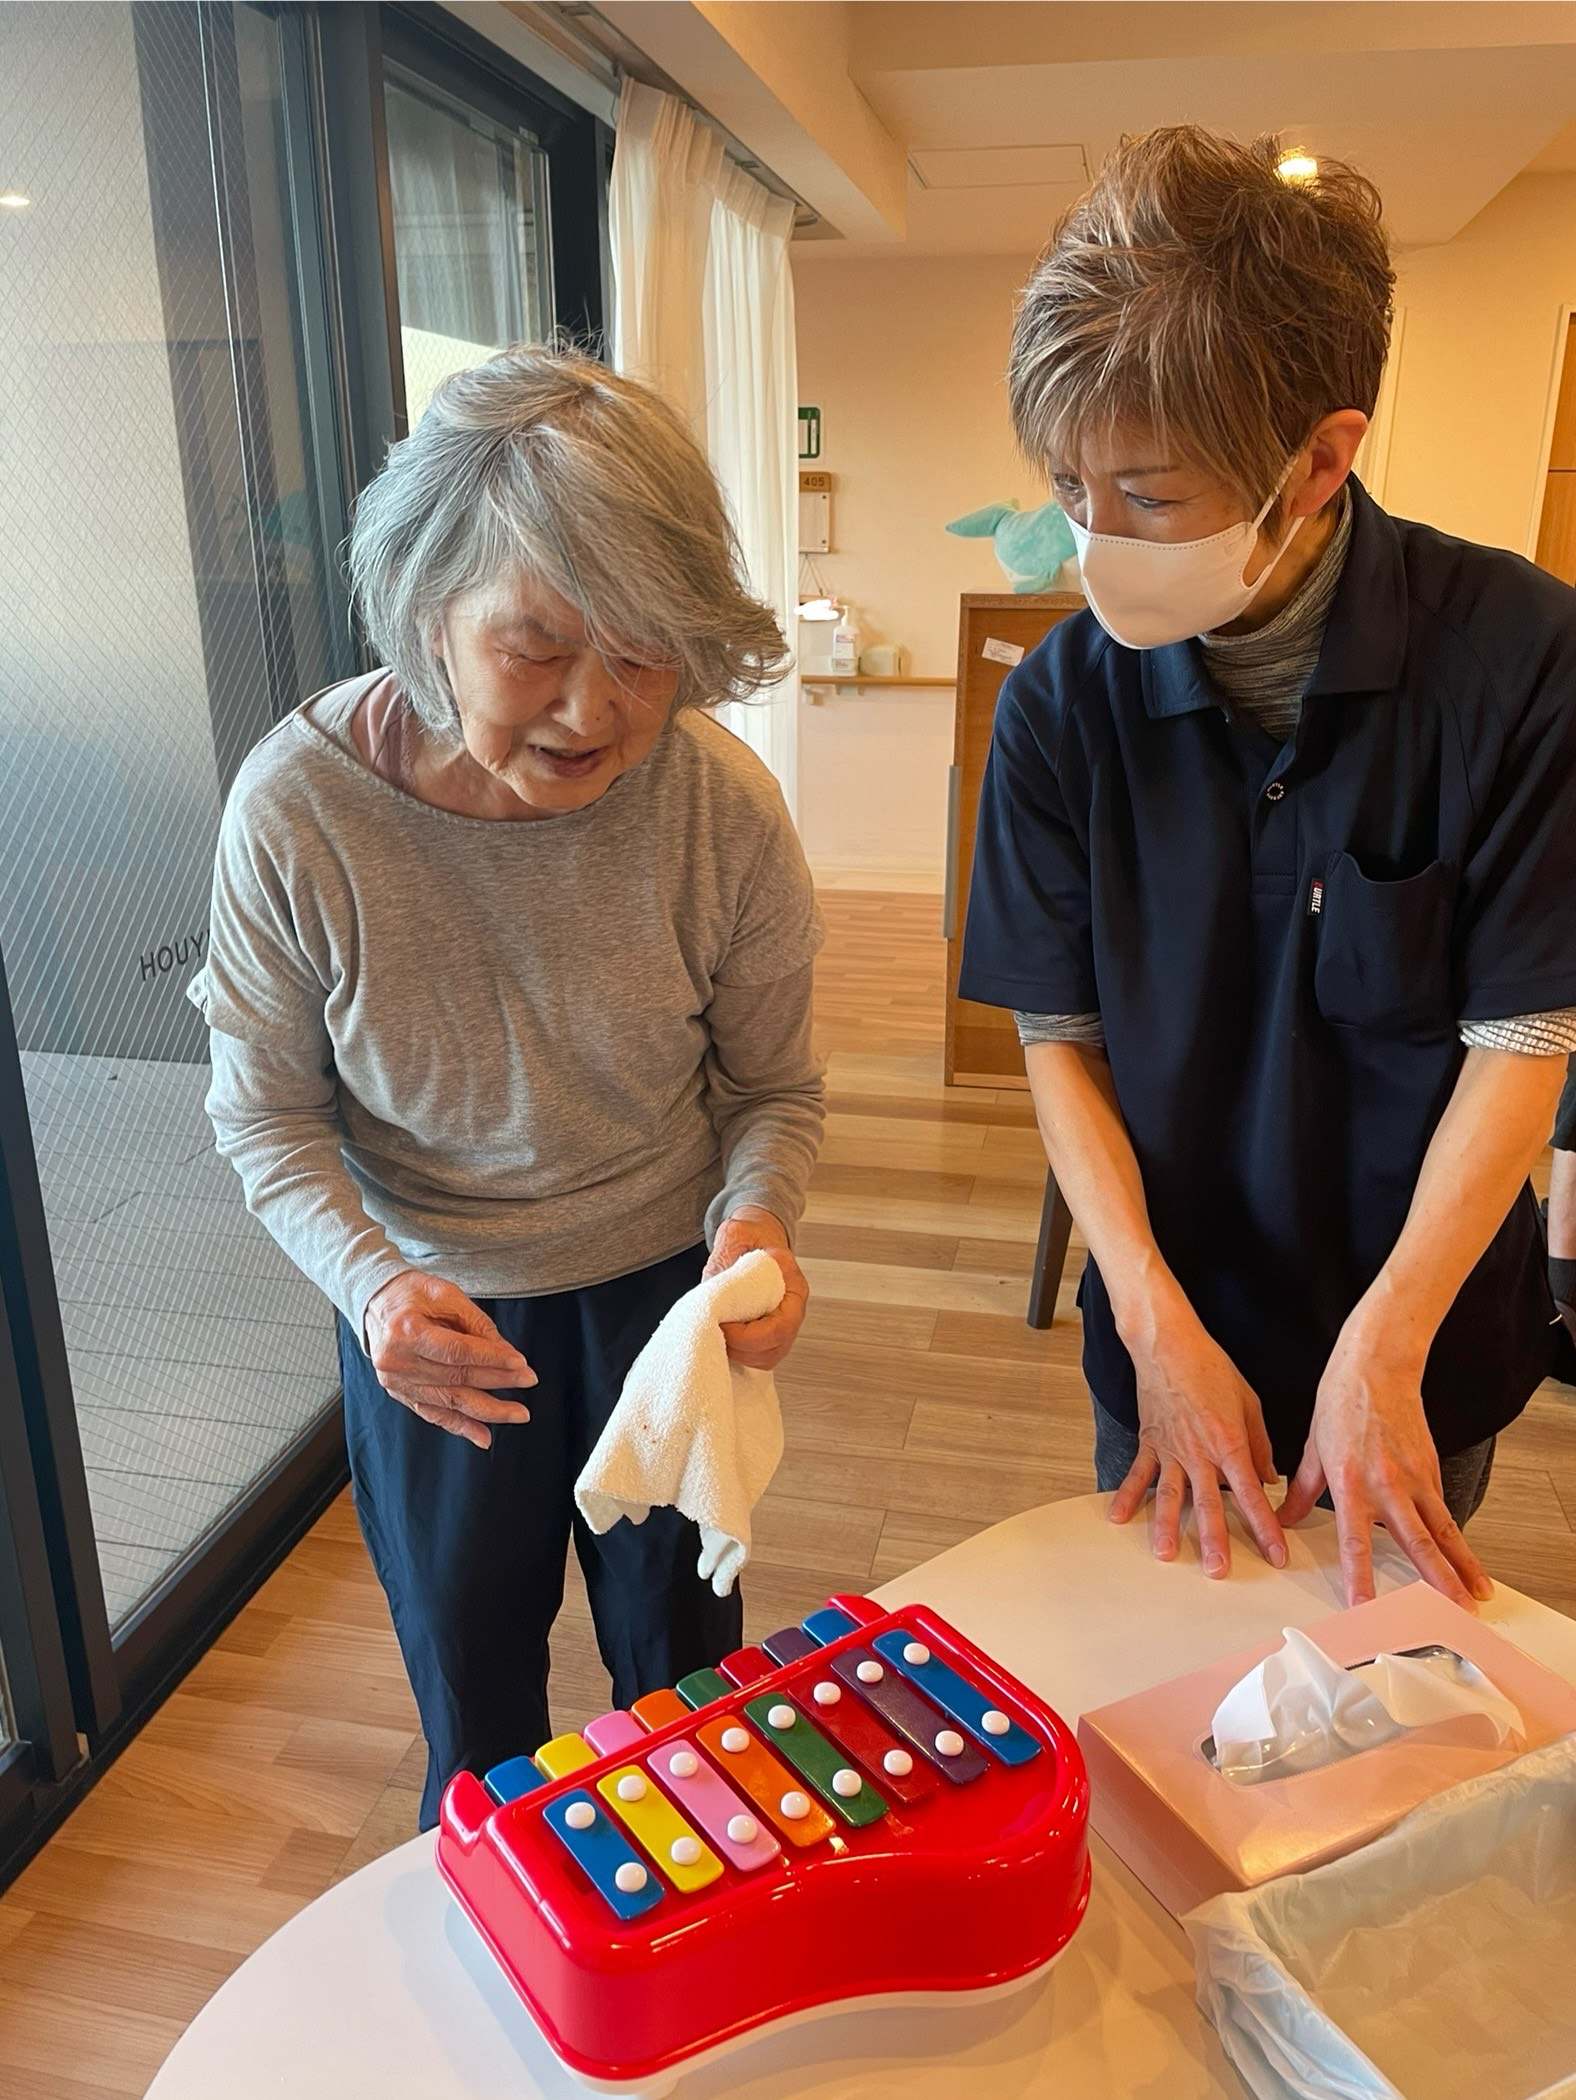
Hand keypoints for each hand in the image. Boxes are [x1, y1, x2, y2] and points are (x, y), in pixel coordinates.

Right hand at [362, 1270, 535, 1449]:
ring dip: (487, 1411)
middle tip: (528, 1381)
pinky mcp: (400, 1393)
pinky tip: (483, 1436)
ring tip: (517, 1414)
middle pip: (456, 1377)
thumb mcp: (446, 1295)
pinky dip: (460, 1426)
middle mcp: (397, 1361)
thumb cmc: (412, 1293)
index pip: (457, 1352)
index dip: (492, 1359)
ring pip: (449, 1401)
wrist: (375, 1302)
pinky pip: (434, 1414)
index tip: (521, 1364)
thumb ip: (477, 1324)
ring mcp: (396, 1382)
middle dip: (498, 1382)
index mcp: (406, 1331)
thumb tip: (507, 1353)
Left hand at [704, 1206, 807, 1370]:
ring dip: (742, 1355)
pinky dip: (743, 1356)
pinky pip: (764, 1356)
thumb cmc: (749, 1236)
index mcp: (792, 1281)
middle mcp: (794, 1304)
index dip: (748, 1334)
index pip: (780, 1324)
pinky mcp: (774, 1331)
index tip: (722, 1324)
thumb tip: (720, 1283)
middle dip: (742, 1348)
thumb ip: (729, 1253)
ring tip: (719, 1335)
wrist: (756, 1236)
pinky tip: (726, 1340)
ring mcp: (787, 1320)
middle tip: (716, 1332)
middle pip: (777, 1345)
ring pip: (771, 1355)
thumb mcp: (736, 1233)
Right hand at [1108, 1290, 1286, 1576]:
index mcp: (1228, 1443)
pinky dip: (1126, 1495)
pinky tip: (1117, 1517)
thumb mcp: (1249, 1403)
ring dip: (1166, 1526)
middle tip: (1218, 1571)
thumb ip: (1259, 1444)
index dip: (1265, 1527)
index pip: (1251, 1494)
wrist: (1169, 1344)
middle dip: (1215, 1540)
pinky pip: (1137, 1473)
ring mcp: (1170, 1449)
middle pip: (1208, 1504)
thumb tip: (1268, 1477)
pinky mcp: (1149, 1441)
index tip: (1276, 1554)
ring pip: (1169, 1495)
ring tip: (1165, 1554)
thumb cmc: (1210, 1368)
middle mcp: (1198, 1452)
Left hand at [1280, 1321, 1491, 1609]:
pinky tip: (1463, 1555)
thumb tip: (1285, 1520)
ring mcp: (1415, 1477)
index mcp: (1350, 1483)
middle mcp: (1387, 1485)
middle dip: (1440, 1581)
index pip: (1355, 1542)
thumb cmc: (1341, 1402)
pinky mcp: (1431, 1468)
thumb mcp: (1312, 1447)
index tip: (1364, 1606)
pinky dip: (1454, 1533)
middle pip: (1419, 1543)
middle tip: (1457, 1610)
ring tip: (1479, 1592)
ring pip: (1445, 1529)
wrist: (1377, 1367)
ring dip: (1463, 1564)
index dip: (1359, 1577)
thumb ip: (1300, 1491)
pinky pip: (1443, 1508)